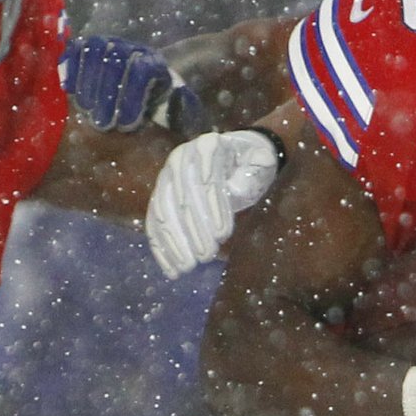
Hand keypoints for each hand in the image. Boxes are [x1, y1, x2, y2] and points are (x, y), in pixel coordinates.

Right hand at [60, 34, 197, 133]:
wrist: (158, 80)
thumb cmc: (168, 104)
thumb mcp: (184, 111)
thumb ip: (183, 113)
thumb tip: (183, 116)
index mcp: (159, 64)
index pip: (142, 71)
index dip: (132, 99)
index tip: (129, 125)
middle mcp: (136, 49)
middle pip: (114, 60)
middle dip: (106, 95)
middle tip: (104, 124)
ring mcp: (114, 44)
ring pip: (95, 51)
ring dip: (88, 83)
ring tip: (88, 109)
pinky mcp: (95, 48)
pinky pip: (79, 49)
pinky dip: (71, 64)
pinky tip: (69, 88)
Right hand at [146, 129, 282, 278]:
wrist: (236, 157)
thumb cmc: (251, 161)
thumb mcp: (260, 162)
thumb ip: (249, 175)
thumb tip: (233, 192)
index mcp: (208, 146)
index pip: (206, 179)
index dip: (213, 207)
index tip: (223, 235)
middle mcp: (181, 158)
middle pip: (182, 198)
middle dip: (193, 230)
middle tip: (206, 256)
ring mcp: (167, 177)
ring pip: (164, 212)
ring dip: (174, 242)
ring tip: (188, 267)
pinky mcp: (160, 195)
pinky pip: (155, 222)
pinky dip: (161, 247)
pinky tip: (171, 269)